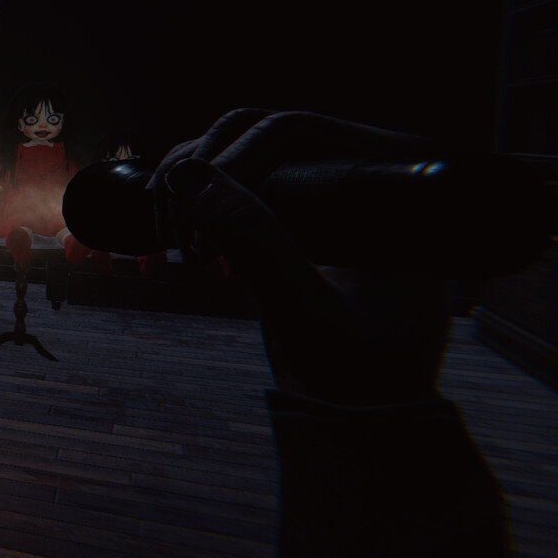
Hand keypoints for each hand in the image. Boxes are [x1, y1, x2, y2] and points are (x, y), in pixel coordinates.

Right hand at [156, 111, 448, 406]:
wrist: (361, 424)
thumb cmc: (358, 378)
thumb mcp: (306, 313)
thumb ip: (256, 245)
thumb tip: (191, 177)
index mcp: (389, 190)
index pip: (299, 133)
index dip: (235, 151)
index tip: (193, 196)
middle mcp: (360, 185)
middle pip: (263, 138)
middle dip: (204, 168)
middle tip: (168, 218)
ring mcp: (327, 203)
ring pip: (243, 160)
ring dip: (193, 186)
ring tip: (170, 236)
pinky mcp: (300, 224)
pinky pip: (240, 191)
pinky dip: (199, 206)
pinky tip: (178, 240)